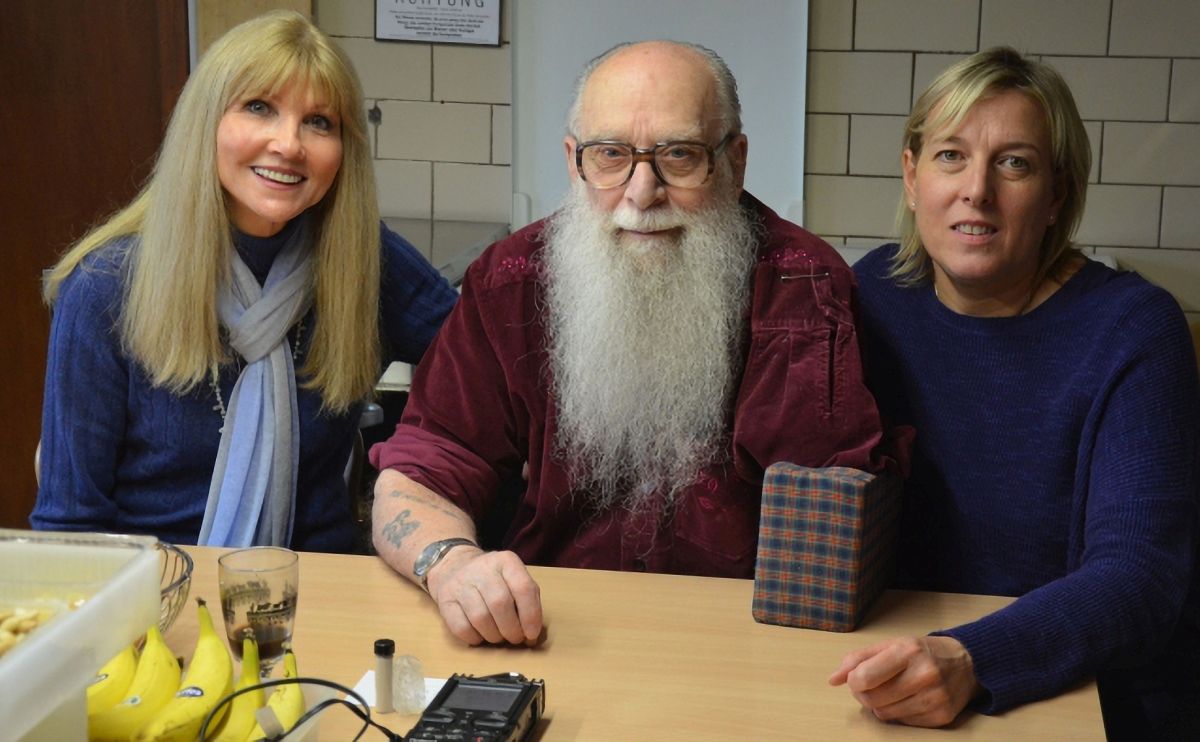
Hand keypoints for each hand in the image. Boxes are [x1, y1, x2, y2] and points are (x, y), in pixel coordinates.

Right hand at [426, 546, 542, 645]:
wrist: (453, 566)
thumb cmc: (492, 579)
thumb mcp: (513, 578)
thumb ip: (527, 600)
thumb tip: (532, 635)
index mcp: (506, 561)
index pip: (523, 588)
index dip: (531, 616)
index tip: (531, 634)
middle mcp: (482, 568)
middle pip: (500, 604)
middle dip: (511, 630)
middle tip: (515, 638)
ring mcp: (460, 583)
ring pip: (480, 618)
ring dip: (494, 636)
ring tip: (498, 636)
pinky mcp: (445, 600)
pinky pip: (461, 627)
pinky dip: (474, 638)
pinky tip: (480, 635)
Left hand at [828, 636, 979, 726]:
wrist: (967, 663)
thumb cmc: (922, 652)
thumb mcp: (891, 645)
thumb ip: (858, 659)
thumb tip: (833, 679)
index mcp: (908, 652)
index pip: (865, 677)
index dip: (854, 682)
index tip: (856, 678)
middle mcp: (924, 675)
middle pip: (872, 699)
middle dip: (864, 694)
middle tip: (871, 685)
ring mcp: (935, 698)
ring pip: (885, 714)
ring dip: (880, 705)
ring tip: (890, 690)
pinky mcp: (942, 717)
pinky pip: (903, 723)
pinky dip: (898, 713)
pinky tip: (907, 699)